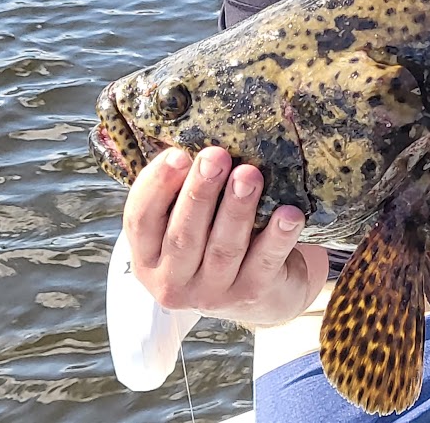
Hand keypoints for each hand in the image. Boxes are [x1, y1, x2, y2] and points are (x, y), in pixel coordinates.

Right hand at [123, 145, 325, 326]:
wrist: (260, 294)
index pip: (140, 220)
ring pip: (224, 248)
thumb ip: (181, 190)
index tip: (177, 154)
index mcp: (147, 257)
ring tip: (250, 175)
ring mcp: (212, 295)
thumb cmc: (215, 240)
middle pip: (183, 234)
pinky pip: (265, 263)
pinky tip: (289, 213)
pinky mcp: (252, 296)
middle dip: (200, 192)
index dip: (156, 186)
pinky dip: (278, 237)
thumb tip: (190, 134)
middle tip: (216, 156)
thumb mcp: (189, 221)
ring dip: (237, 209)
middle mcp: (172, 282)